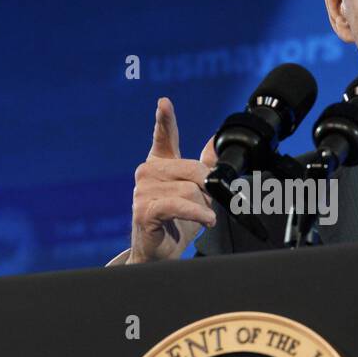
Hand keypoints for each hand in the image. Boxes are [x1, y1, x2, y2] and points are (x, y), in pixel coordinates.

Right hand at [128, 98, 217, 263]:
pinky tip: (205, 220)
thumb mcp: (196, 192)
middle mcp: (147, 173)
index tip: (164, 102)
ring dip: (203, 207)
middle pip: (194, 170)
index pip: (163, 136)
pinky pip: (180, 205)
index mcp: (159, 163)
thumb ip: (205, 166)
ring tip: (198, 218)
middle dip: (207, 190)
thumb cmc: (175, 222)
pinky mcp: (144, 209)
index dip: (164, 118)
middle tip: (206, 205)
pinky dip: (197, 213)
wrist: (159, 254)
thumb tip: (215, 142)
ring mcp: (142, 190)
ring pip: (191, 190)